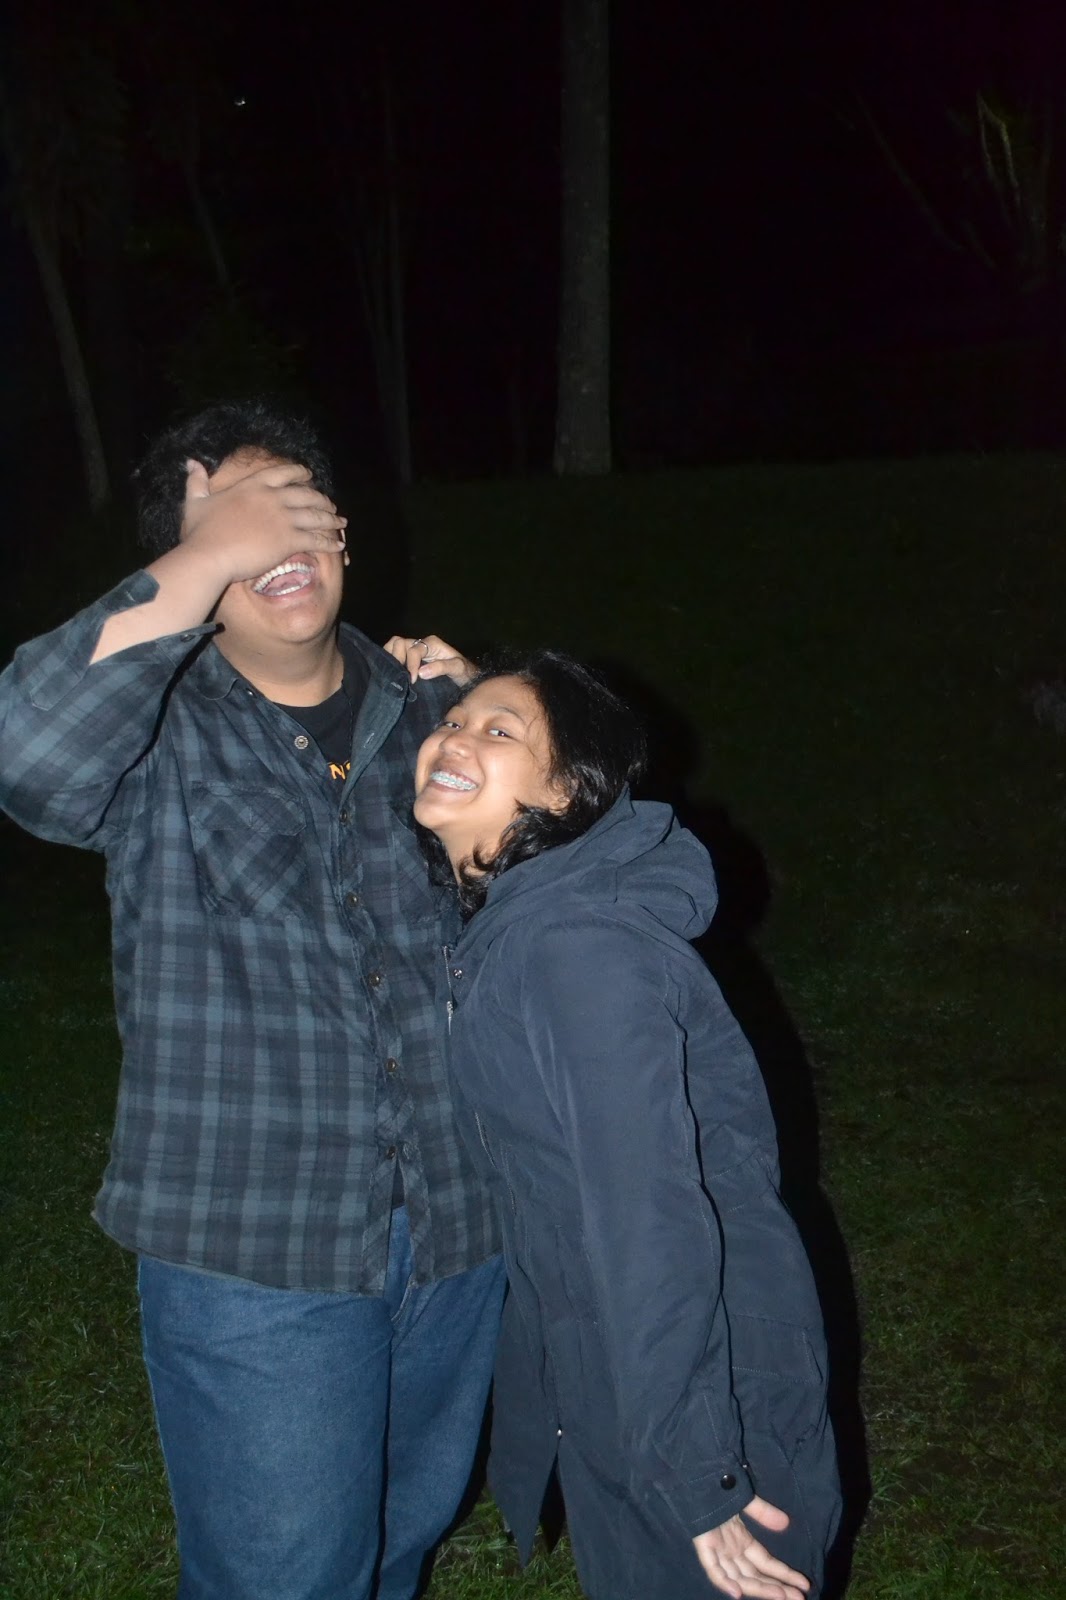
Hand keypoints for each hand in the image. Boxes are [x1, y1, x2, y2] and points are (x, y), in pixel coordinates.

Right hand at [181, 459, 346, 587]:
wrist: (209, 556)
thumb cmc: (200, 532)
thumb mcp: (195, 502)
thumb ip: (196, 481)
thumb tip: (191, 462)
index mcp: (252, 485)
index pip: (282, 473)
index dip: (299, 473)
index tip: (309, 475)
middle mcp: (272, 497)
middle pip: (306, 493)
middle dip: (321, 498)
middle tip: (330, 504)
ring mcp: (283, 518)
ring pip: (315, 515)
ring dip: (331, 519)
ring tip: (341, 523)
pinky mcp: (289, 540)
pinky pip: (316, 539)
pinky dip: (330, 542)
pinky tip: (340, 546)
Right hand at [383, 633, 476, 685]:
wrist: (466, 678)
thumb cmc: (464, 673)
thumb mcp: (458, 668)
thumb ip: (441, 668)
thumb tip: (420, 672)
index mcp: (432, 643)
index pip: (414, 650)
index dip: (411, 664)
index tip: (413, 680)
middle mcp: (421, 644)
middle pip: (399, 643)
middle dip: (396, 658)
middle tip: (398, 676)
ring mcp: (415, 652)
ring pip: (394, 646)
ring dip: (390, 658)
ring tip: (392, 674)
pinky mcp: (411, 660)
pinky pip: (395, 656)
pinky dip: (390, 662)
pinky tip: (392, 675)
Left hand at [692, 1496, 808, 1599]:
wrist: (696, 1476)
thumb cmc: (718, 1488)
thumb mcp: (746, 1501)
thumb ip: (764, 1513)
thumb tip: (785, 1523)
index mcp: (741, 1541)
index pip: (766, 1564)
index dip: (784, 1574)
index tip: (804, 1585)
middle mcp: (731, 1550)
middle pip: (756, 1575)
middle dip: (777, 1588)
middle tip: (799, 1599)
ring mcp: (717, 1550)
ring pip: (739, 1577)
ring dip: (759, 1588)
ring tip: (780, 1596)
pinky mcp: (703, 1545)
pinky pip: (713, 1568)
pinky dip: (724, 1582)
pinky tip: (736, 1592)